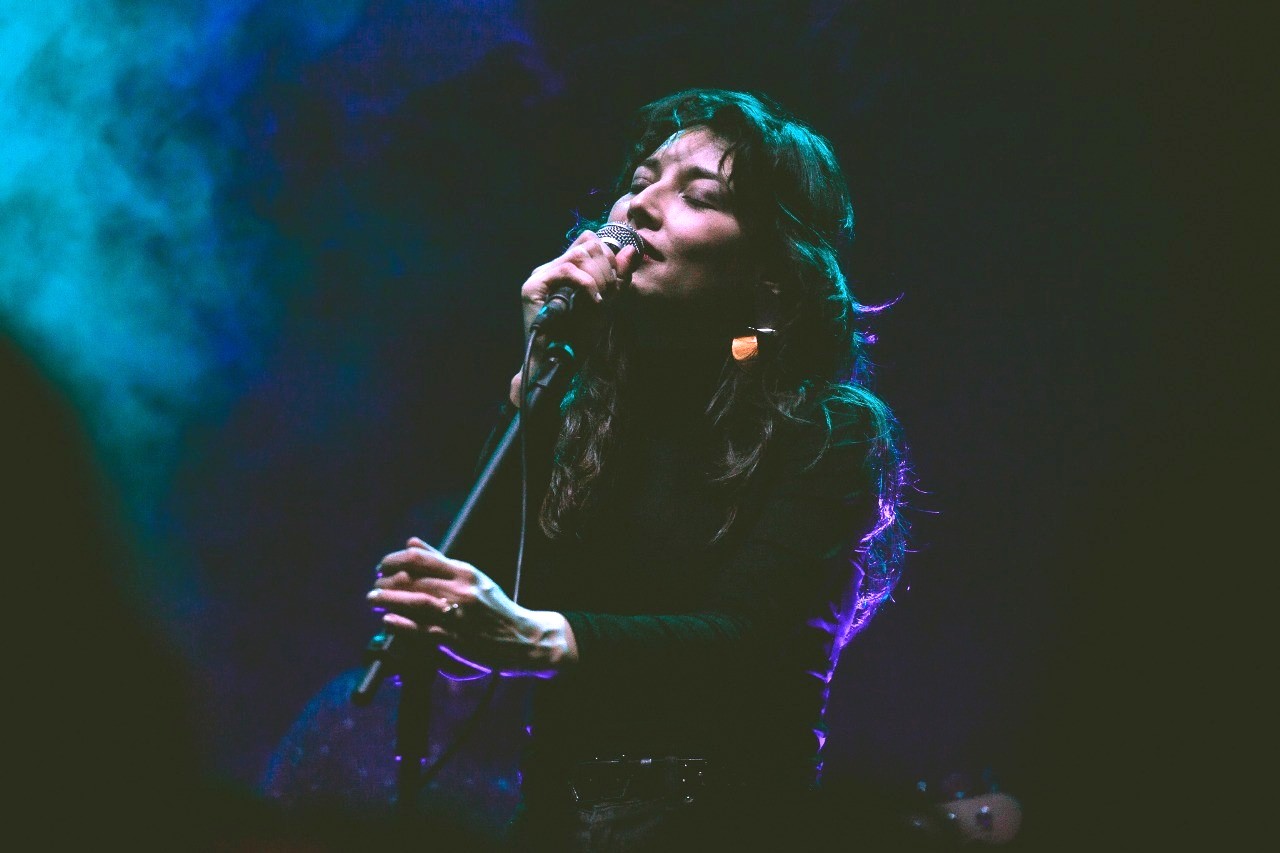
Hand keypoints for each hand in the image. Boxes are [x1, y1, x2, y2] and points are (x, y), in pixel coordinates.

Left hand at [369, 537, 576, 676]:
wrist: (523, 638)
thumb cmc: (495, 608)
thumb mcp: (473, 577)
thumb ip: (440, 560)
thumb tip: (411, 541)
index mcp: (464, 571)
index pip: (419, 558)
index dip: (393, 560)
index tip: (381, 566)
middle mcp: (461, 589)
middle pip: (412, 579)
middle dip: (386, 582)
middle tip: (375, 587)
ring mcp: (457, 614)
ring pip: (414, 601)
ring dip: (387, 599)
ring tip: (373, 600)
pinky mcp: (454, 638)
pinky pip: (420, 628)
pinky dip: (400, 623)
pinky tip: (387, 620)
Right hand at [511, 229, 639, 405]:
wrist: (560, 362)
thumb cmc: (579, 336)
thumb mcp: (607, 302)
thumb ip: (618, 277)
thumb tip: (630, 250)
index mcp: (565, 269)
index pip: (589, 241)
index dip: (609, 255)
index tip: (616, 282)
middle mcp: (550, 268)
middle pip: (587, 245)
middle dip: (607, 269)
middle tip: (610, 294)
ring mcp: (540, 276)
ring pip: (578, 255)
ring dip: (598, 277)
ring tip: (602, 299)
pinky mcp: (533, 287)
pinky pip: (567, 270)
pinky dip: (587, 284)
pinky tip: (594, 301)